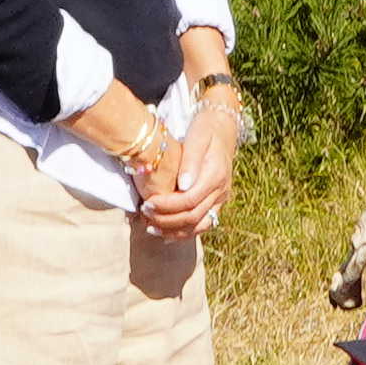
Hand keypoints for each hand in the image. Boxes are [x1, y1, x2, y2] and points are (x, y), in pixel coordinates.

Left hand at [137, 87, 240, 240]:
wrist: (222, 129)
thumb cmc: (205, 130)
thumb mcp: (197, 138)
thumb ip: (190, 161)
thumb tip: (182, 185)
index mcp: (216, 176)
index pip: (190, 200)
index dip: (167, 205)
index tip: (147, 204)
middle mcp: (221, 191)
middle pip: (193, 216)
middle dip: (166, 219)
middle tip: (144, 214)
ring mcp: (220, 200)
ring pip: (198, 226)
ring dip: (173, 231)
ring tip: (151, 228)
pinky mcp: (216, 204)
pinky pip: (201, 225)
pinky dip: (183, 233)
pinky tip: (165, 236)